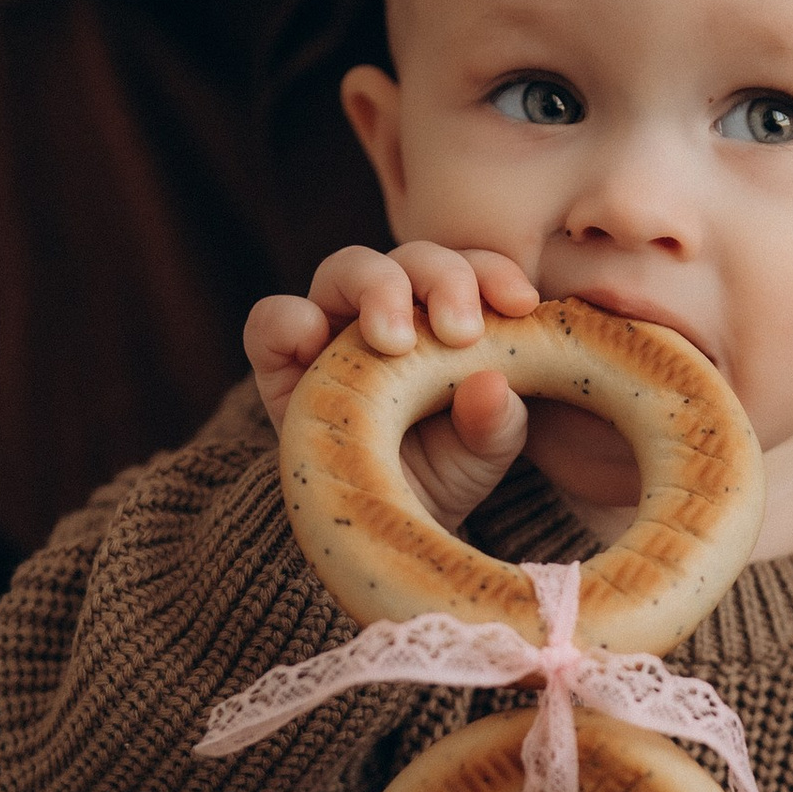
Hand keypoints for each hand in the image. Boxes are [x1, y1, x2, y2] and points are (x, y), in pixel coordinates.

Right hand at [246, 243, 539, 526]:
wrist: (380, 532)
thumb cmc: (441, 473)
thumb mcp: (481, 455)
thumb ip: (496, 423)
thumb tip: (492, 385)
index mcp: (448, 317)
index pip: (470, 269)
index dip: (493, 273)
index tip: (521, 305)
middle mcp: (392, 312)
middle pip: (411, 259)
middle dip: (441, 279)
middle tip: (460, 331)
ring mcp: (333, 330)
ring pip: (345, 270)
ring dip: (375, 288)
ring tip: (395, 342)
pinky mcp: (280, 364)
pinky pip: (271, 321)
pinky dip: (289, 321)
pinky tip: (314, 345)